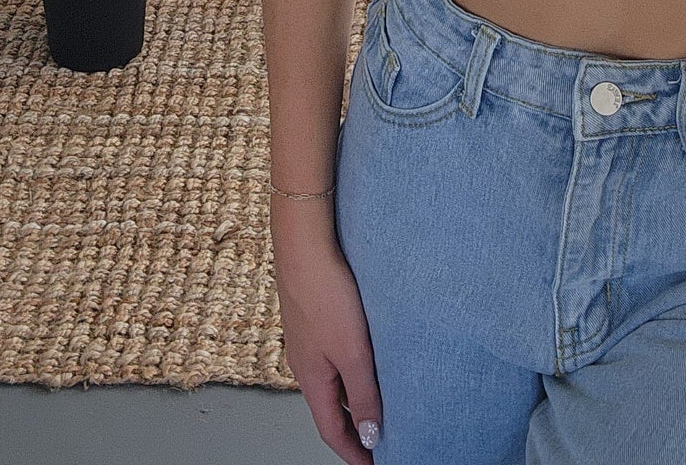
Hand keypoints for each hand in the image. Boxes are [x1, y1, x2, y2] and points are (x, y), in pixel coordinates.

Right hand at [272, 218, 383, 460]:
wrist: (304, 241)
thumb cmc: (324, 291)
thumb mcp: (353, 351)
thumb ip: (364, 394)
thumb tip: (370, 436)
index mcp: (310, 378)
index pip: (332, 430)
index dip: (353, 452)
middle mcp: (305, 362)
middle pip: (331, 407)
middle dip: (354, 427)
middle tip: (381, 438)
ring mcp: (307, 338)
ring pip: (332, 380)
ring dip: (354, 396)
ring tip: (380, 400)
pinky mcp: (313, 315)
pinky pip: (332, 354)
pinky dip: (350, 367)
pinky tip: (367, 356)